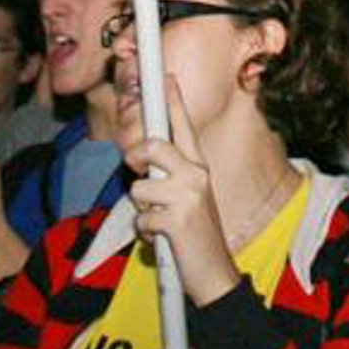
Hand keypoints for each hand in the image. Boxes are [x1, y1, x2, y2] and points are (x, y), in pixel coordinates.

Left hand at [124, 77, 236, 305]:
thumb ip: (169, 177)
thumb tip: (143, 164)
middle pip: (155, 146)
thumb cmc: (196, 234)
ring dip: (142, 210)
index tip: (167, 76)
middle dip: (136, 156)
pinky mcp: (177, 220)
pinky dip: (145, 233)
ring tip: (159, 221)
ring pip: (140, 187)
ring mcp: (189, 196)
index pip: (184, 127)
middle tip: (134, 165)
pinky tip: (162, 239)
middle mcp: (197, 174)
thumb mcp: (189, 198)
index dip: (173, 100)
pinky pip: (141, 218)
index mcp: (199, 167)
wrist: (214, 272)